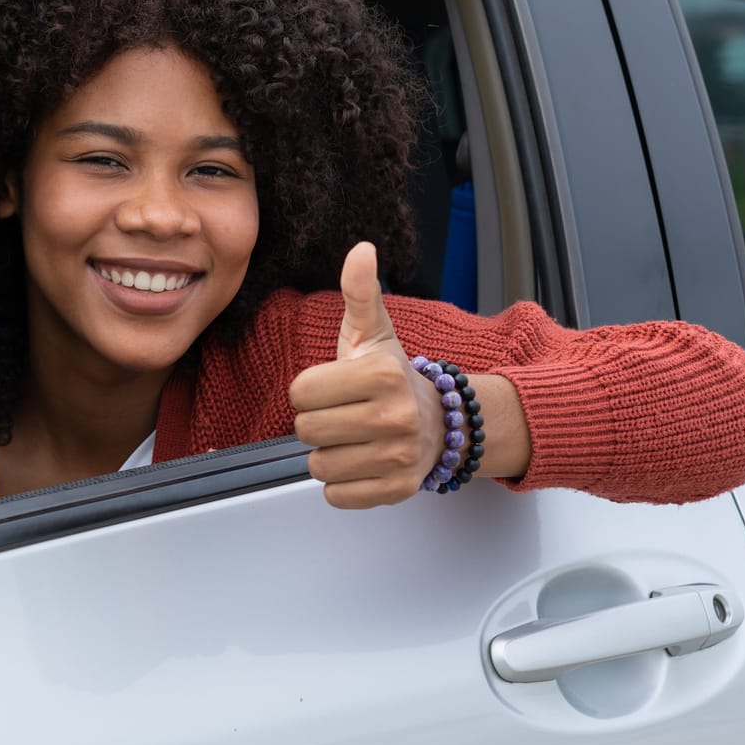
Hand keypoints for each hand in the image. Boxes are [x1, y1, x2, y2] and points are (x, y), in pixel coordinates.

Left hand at [287, 242, 444, 508]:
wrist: (442, 422)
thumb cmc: (392, 376)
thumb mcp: (373, 332)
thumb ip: (360, 291)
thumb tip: (362, 249)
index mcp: (381, 374)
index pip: (301, 392)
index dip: (310, 390)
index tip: (335, 387)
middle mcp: (393, 416)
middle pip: (306, 430)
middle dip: (318, 422)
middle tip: (344, 413)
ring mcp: (398, 456)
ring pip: (318, 465)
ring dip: (329, 454)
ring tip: (355, 438)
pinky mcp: (396, 489)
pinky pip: (337, 495)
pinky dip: (342, 484)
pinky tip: (362, 461)